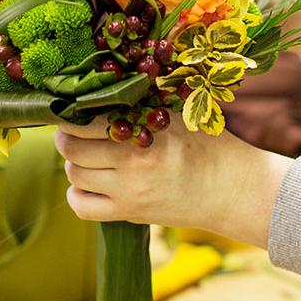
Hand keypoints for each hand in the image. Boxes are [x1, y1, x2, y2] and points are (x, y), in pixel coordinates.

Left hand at [55, 115, 293, 248]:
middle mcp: (133, 164)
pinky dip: (77, 194)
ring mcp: (130, 193)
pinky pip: (82, 208)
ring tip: (84, 154)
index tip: (71, 105)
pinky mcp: (130, 214)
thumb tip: (102, 86)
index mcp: (146, 133)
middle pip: (72, 148)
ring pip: (74, 176)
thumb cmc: (209, 146)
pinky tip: (88, 183)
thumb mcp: (178, 116)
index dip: (72, 110)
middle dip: (66, 136)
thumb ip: (142, 104)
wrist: (234, 190)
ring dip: (73, 163)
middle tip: (71, 129)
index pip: (88, 118)